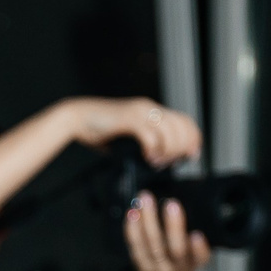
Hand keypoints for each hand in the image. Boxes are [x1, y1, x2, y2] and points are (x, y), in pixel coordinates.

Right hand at [62, 98, 201, 167]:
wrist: (77, 117)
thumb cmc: (100, 129)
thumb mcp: (129, 134)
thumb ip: (145, 142)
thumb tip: (159, 160)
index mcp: (151, 109)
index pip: (184, 120)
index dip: (193, 138)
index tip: (191, 155)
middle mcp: (149, 108)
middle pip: (181, 127)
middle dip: (182, 149)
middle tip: (172, 162)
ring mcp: (140, 112)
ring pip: (170, 132)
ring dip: (168, 151)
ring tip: (158, 162)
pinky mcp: (129, 119)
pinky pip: (151, 137)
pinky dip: (153, 151)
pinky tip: (147, 158)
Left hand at [126, 193, 209, 270]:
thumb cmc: (178, 266)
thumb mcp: (193, 256)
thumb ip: (193, 240)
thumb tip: (186, 205)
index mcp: (193, 263)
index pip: (200, 257)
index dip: (199, 248)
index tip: (197, 235)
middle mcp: (176, 267)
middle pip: (176, 248)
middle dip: (173, 225)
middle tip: (172, 204)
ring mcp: (157, 268)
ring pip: (152, 245)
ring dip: (148, 221)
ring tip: (146, 201)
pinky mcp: (140, 265)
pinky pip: (135, 248)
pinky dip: (132, 230)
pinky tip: (132, 214)